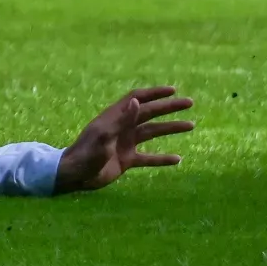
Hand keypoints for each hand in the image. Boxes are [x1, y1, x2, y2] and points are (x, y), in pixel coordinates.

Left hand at [53, 87, 193, 193]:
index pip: (138, 99)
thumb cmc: (87, 153)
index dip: (154, 93)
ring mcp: (126, 143)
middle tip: (189, 103)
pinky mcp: (127, 160)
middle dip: (169, 107)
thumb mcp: (104, 135)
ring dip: (170, 129)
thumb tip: (138, 101)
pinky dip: (162, 158)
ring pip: (153, 133)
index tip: (173, 91)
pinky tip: (177, 159)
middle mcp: (122, 127)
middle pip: (150, 113)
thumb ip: (121, 119)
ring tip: (190, 125)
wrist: (76, 174)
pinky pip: (149, 158)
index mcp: (115, 116)